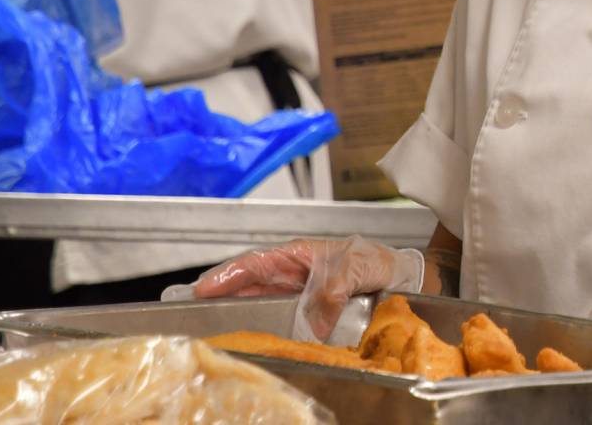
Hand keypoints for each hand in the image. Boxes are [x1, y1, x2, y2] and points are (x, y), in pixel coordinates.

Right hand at [186, 236, 423, 340]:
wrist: (398, 276)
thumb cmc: (374, 261)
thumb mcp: (354, 268)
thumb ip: (332, 291)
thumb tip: (314, 323)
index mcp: (297, 254)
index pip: (253, 262)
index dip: (226, 274)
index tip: (202, 287)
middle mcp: (291, 273)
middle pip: (247, 284)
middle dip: (220, 296)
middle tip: (193, 312)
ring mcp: (295, 292)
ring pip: (258, 302)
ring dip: (237, 312)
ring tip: (212, 326)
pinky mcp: (305, 310)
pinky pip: (277, 318)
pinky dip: (262, 326)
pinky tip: (250, 337)